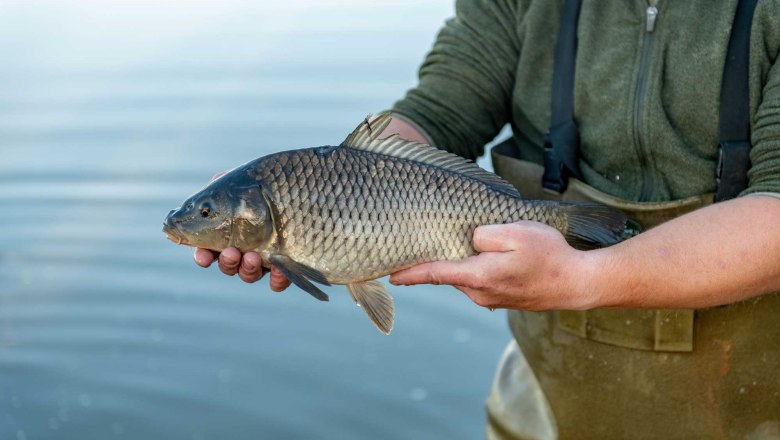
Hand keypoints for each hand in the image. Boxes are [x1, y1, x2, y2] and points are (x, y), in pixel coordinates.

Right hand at [193, 172, 290, 290]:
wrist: (310, 188)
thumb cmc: (275, 182)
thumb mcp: (249, 179)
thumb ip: (227, 182)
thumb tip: (215, 182)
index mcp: (229, 231)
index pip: (209, 249)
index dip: (203, 256)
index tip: (203, 257)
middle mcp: (244, 247)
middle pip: (228, 265)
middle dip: (226, 262)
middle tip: (231, 253)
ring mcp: (265, 258)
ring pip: (249, 274)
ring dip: (247, 269)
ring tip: (252, 257)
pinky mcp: (287, 266)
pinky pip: (279, 281)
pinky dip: (277, 279)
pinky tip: (279, 269)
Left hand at [389, 221, 597, 310]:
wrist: (577, 284)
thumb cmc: (549, 256)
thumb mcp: (516, 232)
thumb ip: (485, 234)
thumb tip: (470, 239)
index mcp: (479, 276)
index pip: (435, 274)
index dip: (410, 274)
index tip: (390, 275)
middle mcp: (479, 293)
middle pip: (448, 273)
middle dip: (437, 260)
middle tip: (424, 242)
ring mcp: (490, 299)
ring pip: (465, 276)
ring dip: (462, 263)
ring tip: (469, 246)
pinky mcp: (501, 299)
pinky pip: (479, 281)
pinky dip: (476, 269)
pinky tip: (490, 257)